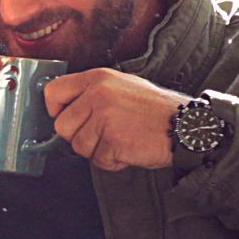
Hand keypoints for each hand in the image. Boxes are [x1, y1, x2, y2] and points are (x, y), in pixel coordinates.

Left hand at [44, 68, 184, 171]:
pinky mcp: (112, 140)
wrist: (186, 126)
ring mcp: (104, 116)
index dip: (56, 110)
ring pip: (78, 146)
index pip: (53, 92)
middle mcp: (98, 94)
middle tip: (104, 135)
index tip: (68, 119)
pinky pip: (97, 160)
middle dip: (79, 136)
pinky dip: (112, 161)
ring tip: (121, 140)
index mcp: (98, 77)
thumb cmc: (155, 111)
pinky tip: (129, 149)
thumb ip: (92, 94)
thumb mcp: (121, 87)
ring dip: (97, 150)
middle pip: (61, 126)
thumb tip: (65, 111)